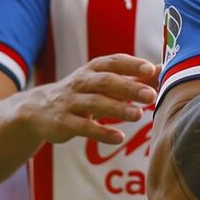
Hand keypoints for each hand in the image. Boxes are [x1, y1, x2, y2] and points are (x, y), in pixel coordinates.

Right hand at [19, 54, 159, 144]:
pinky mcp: (62, 122)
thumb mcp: (104, 81)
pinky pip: (83, 127)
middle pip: (106, 82)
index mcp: (93, 69)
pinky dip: (101, 132)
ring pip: (95, 103)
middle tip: (151, 96)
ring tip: (139, 116)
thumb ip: (133, 78)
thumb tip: (163, 69)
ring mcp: (70, 102)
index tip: (151, 70)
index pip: (114, 62)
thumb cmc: (82, 92)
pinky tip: (118, 138)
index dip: (132, 65)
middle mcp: (81, 82)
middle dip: (129, 88)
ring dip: (118, 109)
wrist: (37, 110)